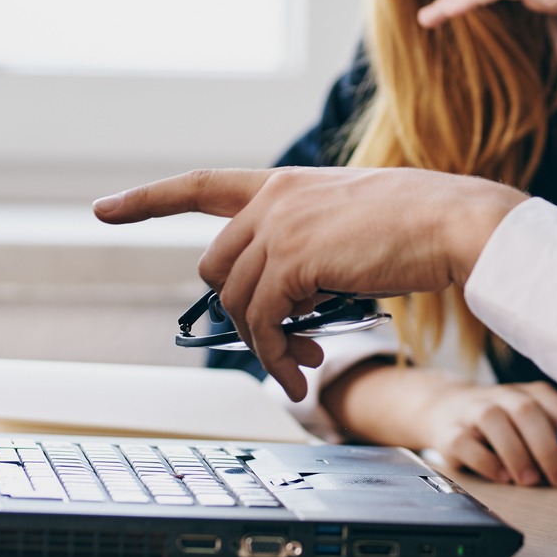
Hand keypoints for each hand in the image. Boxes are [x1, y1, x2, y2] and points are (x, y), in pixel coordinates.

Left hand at [93, 166, 525, 400]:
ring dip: (262, 344)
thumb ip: (305, 249)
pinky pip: (262, 321)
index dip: (148, 199)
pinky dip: (274, 356)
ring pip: (236, 300)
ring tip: (299, 368)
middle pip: (216, 266)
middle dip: (239, 314)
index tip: (103, 208)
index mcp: (285, 184)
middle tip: (282, 348)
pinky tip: (301, 372)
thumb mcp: (347, 226)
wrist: (453, 222)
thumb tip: (282, 305)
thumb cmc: (417, 228)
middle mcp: (274, 198)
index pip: (202, 184)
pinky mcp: (293, 258)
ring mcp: (280, 225)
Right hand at [417, 380, 556, 488]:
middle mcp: (505, 396)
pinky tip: (501, 476)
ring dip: (516, 452)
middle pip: (527, 412)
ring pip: (494, 421)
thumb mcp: (533, 423)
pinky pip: (465, 441)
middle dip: (550, 449)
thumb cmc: (503, 422)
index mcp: (532, 394)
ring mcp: (475, 410)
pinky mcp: (450, 431)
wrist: (445, 407)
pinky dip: (485, 460)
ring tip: (531, 480)